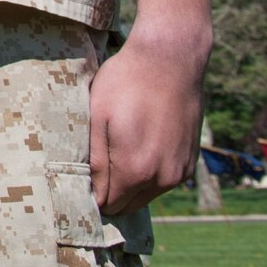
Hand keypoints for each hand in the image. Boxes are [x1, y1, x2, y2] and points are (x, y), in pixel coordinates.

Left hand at [87, 26, 208, 213]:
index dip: (89, 194)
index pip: (106, 204)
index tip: (77, 178)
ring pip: (145, 196)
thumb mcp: (97, 117)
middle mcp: (163, 178)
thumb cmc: (126, 83)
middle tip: (91, 167)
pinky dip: (147, 174)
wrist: (170, 59)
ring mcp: (180, 171)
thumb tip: (90, 190)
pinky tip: (135, 146)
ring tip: (114, 152)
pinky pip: (162, 182)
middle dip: (108, 194)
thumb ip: (94, 159)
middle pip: (126, 206)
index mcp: (136, 170)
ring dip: (128, 184)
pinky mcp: (189, 162)